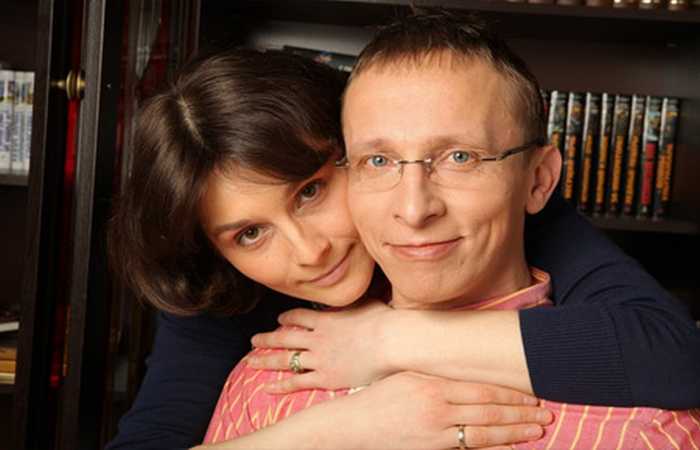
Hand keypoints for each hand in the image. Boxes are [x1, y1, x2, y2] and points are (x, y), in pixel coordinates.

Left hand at [249, 300, 393, 392]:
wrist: (391, 340)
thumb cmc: (386, 320)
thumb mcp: (368, 303)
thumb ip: (357, 302)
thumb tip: (359, 292)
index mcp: (327, 319)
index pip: (300, 317)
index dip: (287, 318)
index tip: (279, 320)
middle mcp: (318, 338)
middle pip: (285, 337)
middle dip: (267, 339)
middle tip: (254, 340)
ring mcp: (320, 358)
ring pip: (285, 359)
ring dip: (266, 360)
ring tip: (252, 361)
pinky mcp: (326, 377)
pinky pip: (298, 382)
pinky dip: (281, 385)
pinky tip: (268, 387)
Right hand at [305, 372, 550, 449]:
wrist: (352, 426)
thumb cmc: (378, 397)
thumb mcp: (407, 377)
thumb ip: (437, 375)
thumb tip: (468, 370)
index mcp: (433, 385)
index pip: (482, 389)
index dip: (510, 393)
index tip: (532, 393)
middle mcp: (437, 408)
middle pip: (489, 411)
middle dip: (521, 413)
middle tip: (546, 413)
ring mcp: (435, 432)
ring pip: (484, 434)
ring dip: (514, 432)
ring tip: (537, 430)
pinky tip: (511, 448)